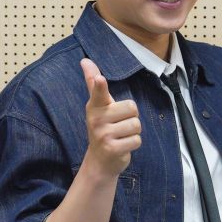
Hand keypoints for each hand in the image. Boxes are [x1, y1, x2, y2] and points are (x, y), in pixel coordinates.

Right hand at [80, 58, 141, 176]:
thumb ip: (94, 84)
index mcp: (95, 106)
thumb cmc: (102, 128)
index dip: (99, 85)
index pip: (98, 93)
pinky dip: (133, 144)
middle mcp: (97, 119)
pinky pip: (137, 140)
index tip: (100, 80)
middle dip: (131, 118)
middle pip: (132, 108)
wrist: (99, 161)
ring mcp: (103, 135)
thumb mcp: (98, 106)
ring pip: (136, 125)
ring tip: (121, 136)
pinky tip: (122, 146)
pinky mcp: (112, 149)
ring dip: (133, 132)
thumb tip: (85, 60)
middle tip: (119, 126)